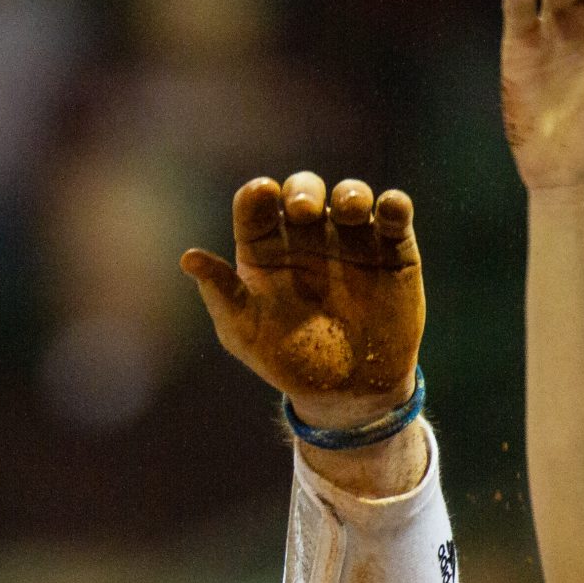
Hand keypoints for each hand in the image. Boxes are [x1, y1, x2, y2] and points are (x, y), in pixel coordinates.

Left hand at [184, 173, 422, 430]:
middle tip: (303, 210)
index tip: (260, 195)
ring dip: (351, 194)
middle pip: (303, 191)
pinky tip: (391, 210)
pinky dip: (395, 205)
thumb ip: (221, 294)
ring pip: (351, 196)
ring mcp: (351, 238)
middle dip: (303, 190)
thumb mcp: (245, 333)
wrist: (346, 392)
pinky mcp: (393, 249)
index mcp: (265, 248)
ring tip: (351, 210)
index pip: (255, 207)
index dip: (256, 196)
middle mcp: (306, 235)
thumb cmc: (286, 361)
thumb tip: (188, 258)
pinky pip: (395, 216)